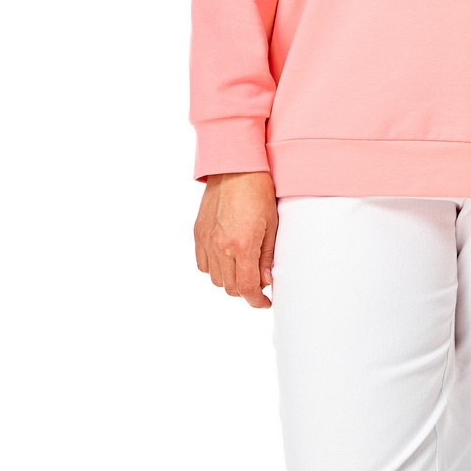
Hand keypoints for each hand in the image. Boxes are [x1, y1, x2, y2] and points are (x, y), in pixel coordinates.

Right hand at [194, 171, 277, 308]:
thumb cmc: (258, 192)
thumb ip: (266, 257)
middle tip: (258, 283)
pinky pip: (202, 264)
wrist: (235, 167)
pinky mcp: (198, 232)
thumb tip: (265, 282)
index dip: (256, 301)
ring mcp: (206, 239)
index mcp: (241, 245)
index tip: (264, 302)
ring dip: (229, 280)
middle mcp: (220, 246)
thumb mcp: (272, 226)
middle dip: (245, 290)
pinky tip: (226, 259)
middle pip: (230, 287)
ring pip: (215, 278)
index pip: (246, 288)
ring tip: (243, 269)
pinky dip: (214, 268)